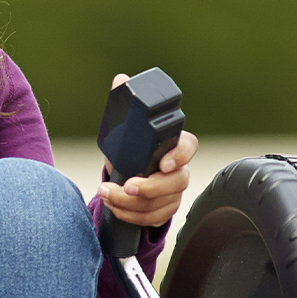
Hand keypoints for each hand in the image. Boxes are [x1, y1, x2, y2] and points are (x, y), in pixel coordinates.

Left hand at [98, 72, 196, 231]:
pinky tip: (115, 208)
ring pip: (163, 204)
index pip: (188, 146)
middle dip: (151, 187)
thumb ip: (124, 103)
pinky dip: (131, 215)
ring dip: (132, 204)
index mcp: (171, 144)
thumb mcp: (124, 127)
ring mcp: (173, 191)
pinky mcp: (164, 209)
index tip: (162, 164)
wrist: (124, 175)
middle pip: (178, 182)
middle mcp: (177, 169)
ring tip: (108, 195)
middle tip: (127, 185)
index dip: (179, 156)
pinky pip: (153, 218)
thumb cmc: (129, 148)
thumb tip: (121, 79)